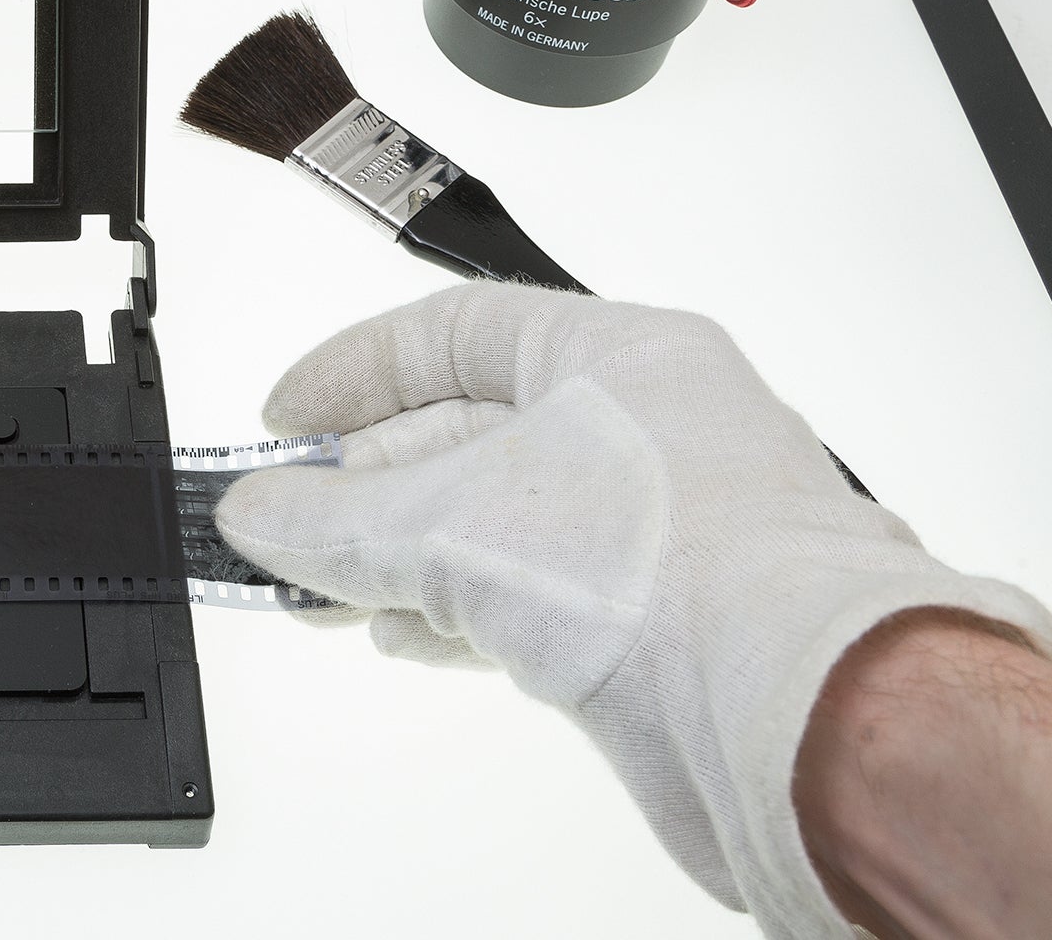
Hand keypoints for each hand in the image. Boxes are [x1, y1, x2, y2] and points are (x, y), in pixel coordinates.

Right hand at [215, 282, 1051, 938]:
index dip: (355, 372)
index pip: (457, 332)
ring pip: (500, 528)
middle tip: (280, 523)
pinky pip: (533, 603)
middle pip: (471, 434)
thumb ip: (334, 518)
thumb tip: (257, 515)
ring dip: (399, 560)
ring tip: (315, 592)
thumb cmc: (666, 568)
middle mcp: (652, 432)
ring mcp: (664, 535)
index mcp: (621, 354)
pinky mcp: (665, 631)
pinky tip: (401, 637)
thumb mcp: (448, 520)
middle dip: (363, 484)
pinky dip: (455, 616)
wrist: (794, 720)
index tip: (283, 420)